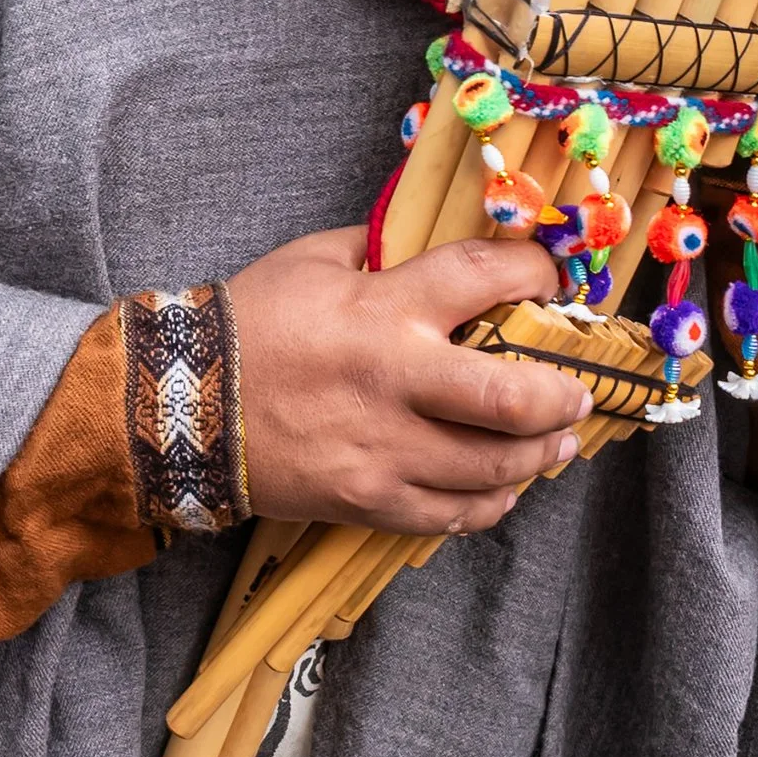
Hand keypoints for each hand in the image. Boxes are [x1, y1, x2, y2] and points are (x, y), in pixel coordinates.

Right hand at [231, 228, 592, 533]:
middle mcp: (397, 381)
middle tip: (577, 391)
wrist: (180, 404)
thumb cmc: (249, 323)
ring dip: (541, 453)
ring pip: (497, 467)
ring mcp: (385, 450)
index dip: (539, 275)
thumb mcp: (313, 260)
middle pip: (517, 398)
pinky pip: (454, 516)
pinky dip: (491, 502)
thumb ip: (380, 250)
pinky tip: (501, 485)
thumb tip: (431, 240)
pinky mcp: (369, 499)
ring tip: (553, 442)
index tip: (550, 280)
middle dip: (564, 395)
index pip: (488, 280)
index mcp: (385, 309)